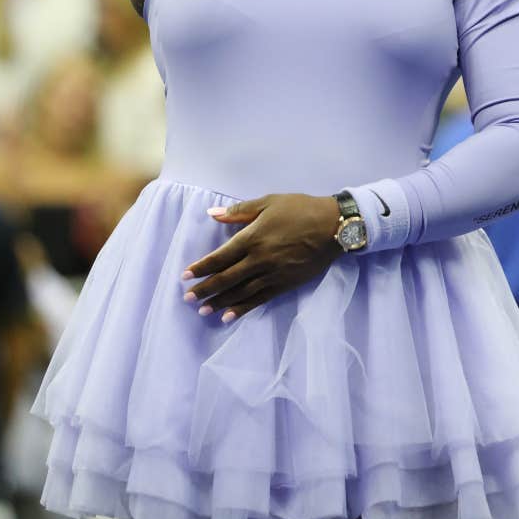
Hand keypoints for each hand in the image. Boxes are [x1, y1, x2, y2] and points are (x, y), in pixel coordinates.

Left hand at [181, 193, 343, 322]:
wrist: (333, 226)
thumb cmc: (299, 209)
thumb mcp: (268, 203)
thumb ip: (239, 211)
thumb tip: (213, 214)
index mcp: (252, 238)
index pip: (220, 257)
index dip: (201, 268)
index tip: (185, 276)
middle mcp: (258, 260)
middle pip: (226, 278)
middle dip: (205, 290)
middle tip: (187, 299)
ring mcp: (272, 275)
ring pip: (240, 292)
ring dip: (219, 302)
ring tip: (203, 311)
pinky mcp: (284, 285)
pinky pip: (259, 300)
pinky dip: (242, 309)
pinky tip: (229, 316)